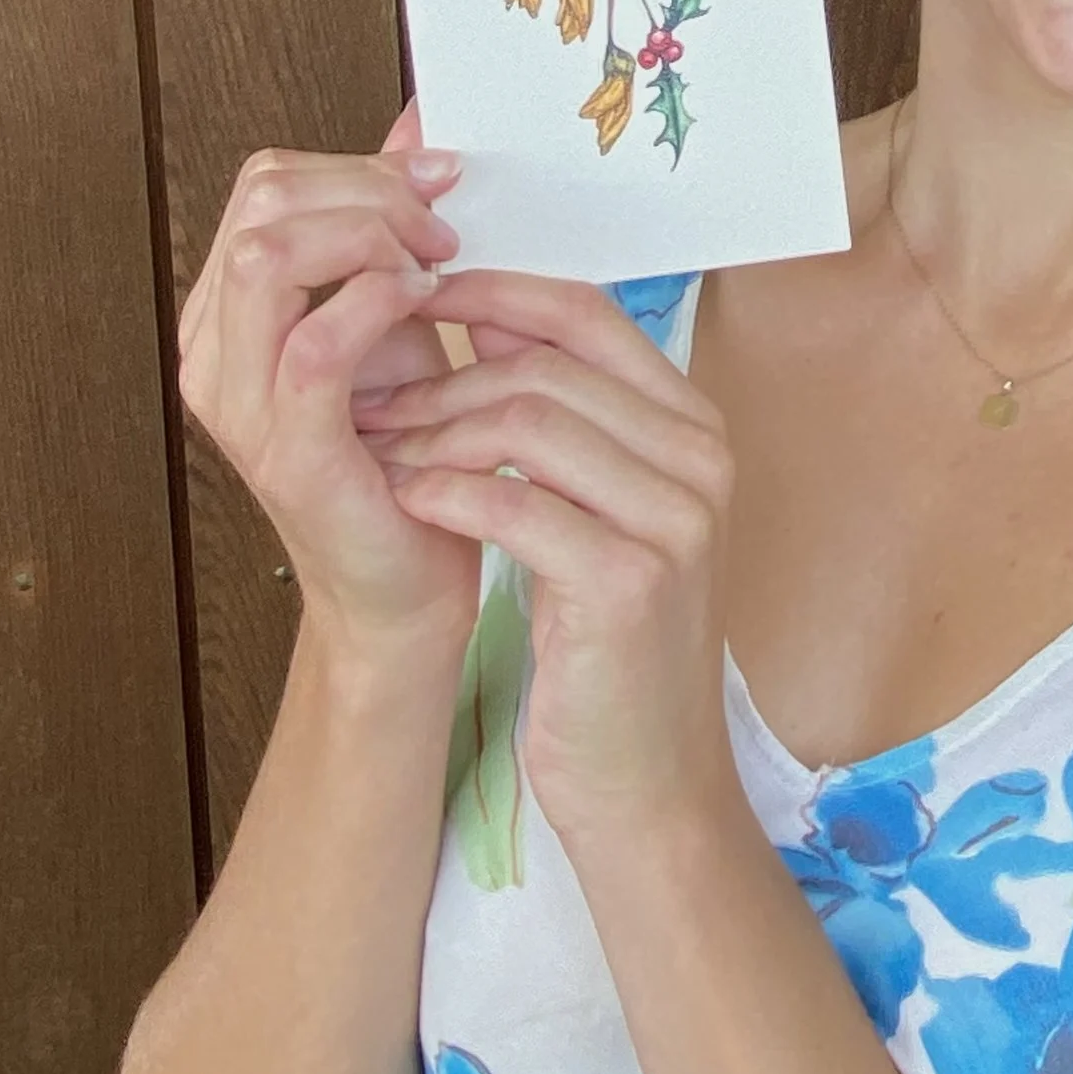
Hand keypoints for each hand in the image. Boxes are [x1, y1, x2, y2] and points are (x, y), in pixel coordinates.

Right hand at [176, 102, 474, 656]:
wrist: (411, 586)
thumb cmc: (411, 451)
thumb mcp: (400, 312)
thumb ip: (395, 222)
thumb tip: (421, 118)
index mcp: (229, 311)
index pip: (268, 183)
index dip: (359, 163)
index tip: (441, 175)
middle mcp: (212, 350)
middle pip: (263, 200)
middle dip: (367, 189)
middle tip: (442, 220)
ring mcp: (239, 402)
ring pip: (269, 253)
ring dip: (368, 235)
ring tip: (433, 260)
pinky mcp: (289, 448)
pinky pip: (315, 341)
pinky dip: (375, 301)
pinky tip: (426, 301)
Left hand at [358, 269, 736, 852]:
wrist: (649, 781)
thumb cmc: (612, 647)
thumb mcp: (603, 512)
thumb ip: (566, 416)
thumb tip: (485, 312)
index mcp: (696, 427)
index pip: (589, 313)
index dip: (493, 292)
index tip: (415, 299)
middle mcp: (701, 461)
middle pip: (546, 366)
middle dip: (442, 377)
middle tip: (371, 401)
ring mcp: (675, 521)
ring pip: (525, 423)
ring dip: (433, 432)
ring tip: (379, 454)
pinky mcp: (629, 582)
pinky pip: (512, 504)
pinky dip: (445, 494)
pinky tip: (408, 503)